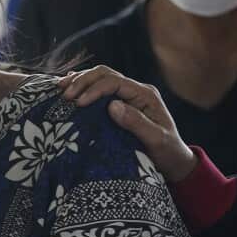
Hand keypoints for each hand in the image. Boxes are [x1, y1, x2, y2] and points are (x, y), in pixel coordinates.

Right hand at [59, 66, 196, 181]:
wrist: (174, 162)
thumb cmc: (167, 152)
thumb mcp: (156, 140)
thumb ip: (136, 123)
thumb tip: (112, 105)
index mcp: (145, 95)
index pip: (115, 82)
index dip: (94, 88)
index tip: (79, 103)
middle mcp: (136, 91)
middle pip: (105, 74)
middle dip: (83, 81)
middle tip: (66, 95)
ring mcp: (127, 96)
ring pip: (100, 78)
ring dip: (80, 81)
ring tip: (61, 89)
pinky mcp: (120, 104)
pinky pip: (99, 89)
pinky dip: (83, 87)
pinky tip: (68, 86)